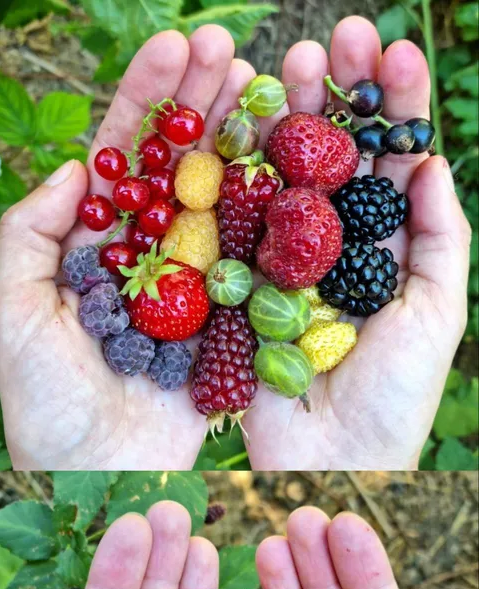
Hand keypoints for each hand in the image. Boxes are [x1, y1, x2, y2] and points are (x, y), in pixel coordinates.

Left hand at [0, 26, 256, 468]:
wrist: (93, 470)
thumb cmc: (41, 400)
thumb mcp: (8, 312)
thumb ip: (26, 236)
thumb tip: (74, 174)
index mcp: (90, 248)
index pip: (121, 159)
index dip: (146, 102)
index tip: (174, 46)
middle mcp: (144, 259)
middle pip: (176, 168)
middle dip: (200, 106)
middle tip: (229, 47)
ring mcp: (189, 289)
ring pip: (219, 203)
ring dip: (241, 144)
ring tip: (265, 85)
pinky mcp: (225, 324)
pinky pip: (250, 265)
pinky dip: (269, 218)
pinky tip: (290, 171)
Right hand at [244, 17, 471, 468]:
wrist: (334, 457)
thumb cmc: (396, 396)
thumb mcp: (437, 314)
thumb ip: (441, 238)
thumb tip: (432, 161)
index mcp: (387, 249)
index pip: (391, 162)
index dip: (395, 105)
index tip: (394, 50)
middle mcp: (336, 247)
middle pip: (335, 157)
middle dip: (339, 95)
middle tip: (336, 35)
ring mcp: (286, 262)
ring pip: (285, 177)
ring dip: (288, 117)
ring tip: (289, 63)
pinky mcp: (242, 285)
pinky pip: (240, 223)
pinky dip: (238, 175)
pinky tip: (240, 127)